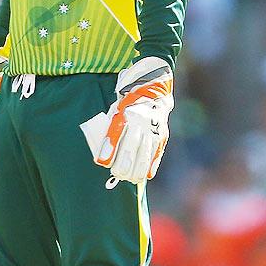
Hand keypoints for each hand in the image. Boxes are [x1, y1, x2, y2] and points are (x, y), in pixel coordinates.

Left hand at [80, 56, 173, 186]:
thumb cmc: (128, 100)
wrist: (153, 86)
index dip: (109, 149)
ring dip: (137, 168)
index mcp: (126, 112)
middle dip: (123, 164)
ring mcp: (154, 128)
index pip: (116, 133)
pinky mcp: (163, 133)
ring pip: (146, 152)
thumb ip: (111, 126)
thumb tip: (103, 150)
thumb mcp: (116, 108)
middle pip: (131, 147)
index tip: (102, 162)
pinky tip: (146, 175)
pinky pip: (157, 151)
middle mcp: (140, 121)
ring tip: (130, 179)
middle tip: (117, 174)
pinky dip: (152, 164)